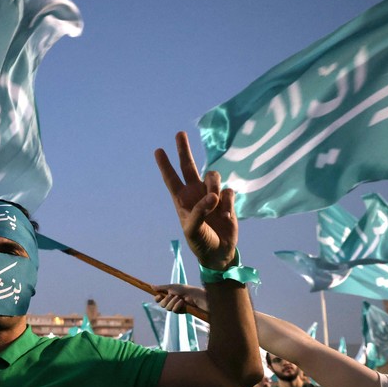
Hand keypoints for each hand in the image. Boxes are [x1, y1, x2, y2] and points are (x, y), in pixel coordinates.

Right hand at [153, 283, 207, 313]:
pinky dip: (178, 305)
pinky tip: (182, 302)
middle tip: (172, 295)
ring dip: (173, 302)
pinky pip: (174, 310)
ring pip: (167, 308)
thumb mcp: (171, 287)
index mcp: (166, 295)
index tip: (159, 295)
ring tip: (179, 298)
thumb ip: (161, 288)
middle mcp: (169, 301)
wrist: (193, 295)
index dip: (157, 298)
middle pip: (161, 304)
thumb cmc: (183, 289)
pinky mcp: (178, 311)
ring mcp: (173, 307)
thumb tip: (151, 286)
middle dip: (167, 299)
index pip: (157, 299)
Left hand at [155, 132, 237, 270]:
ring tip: (216, 204)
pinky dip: (228, 203)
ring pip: (213, 176)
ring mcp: (211, 194)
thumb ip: (200, 211)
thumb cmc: (201, 242)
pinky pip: (229, 191)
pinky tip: (226, 216)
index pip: (171, 178)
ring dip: (214, 186)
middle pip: (188, 166)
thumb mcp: (193, 229)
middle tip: (179, 133)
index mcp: (182, 199)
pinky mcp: (227, 199)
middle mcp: (195, 193)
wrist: (219, 252)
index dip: (164, 165)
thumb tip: (214, 196)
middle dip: (183, 149)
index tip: (158, 150)